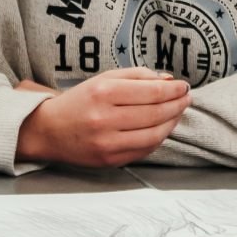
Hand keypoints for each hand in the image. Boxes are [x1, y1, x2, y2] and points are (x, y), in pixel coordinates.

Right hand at [13, 71, 190, 167]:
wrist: (49, 131)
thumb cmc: (79, 102)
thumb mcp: (104, 79)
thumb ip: (136, 76)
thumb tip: (168, 79)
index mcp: (103, 92)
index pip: (151, 91)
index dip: (173, 89)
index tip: (184, 85)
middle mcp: (104, 118)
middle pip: (155, 112)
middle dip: (177, 104)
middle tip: (187, 97)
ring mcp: (107, 143)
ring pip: (154, 134)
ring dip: (172, 122)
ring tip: (178, 111)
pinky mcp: (110, 160)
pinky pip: (144, 150)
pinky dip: (159, 138)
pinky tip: (163, 127)